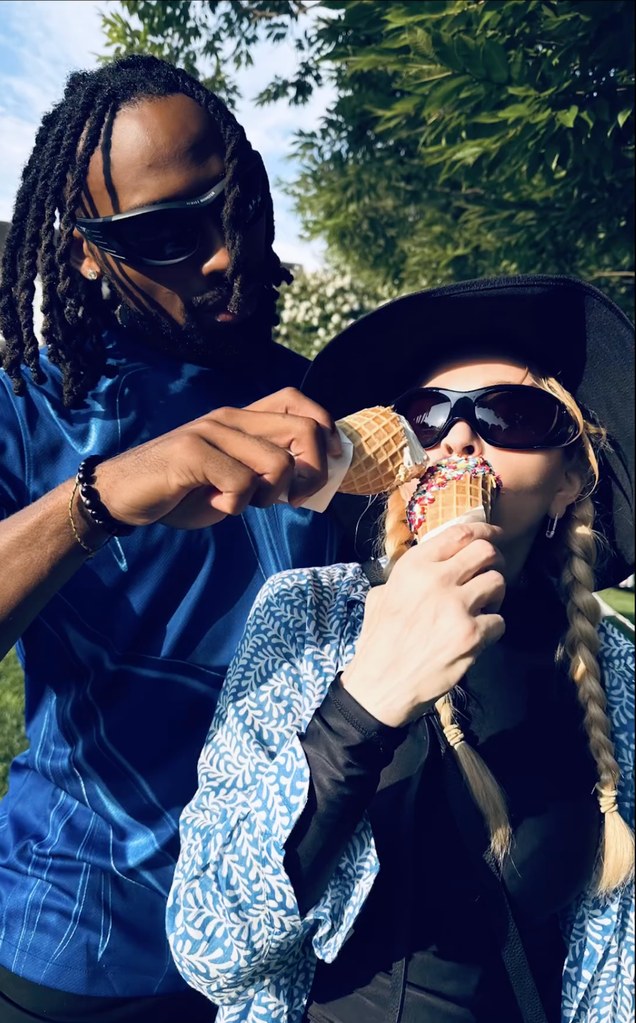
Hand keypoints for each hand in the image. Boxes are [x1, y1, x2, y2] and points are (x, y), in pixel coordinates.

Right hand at [88, 388, 341, 529]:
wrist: (123, 494)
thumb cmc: (182, 490)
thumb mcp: (234, 478)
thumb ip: (266, 471)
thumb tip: (313, 479)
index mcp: (242, 418)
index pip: (298, 401)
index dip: (326, 428)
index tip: (330, 462)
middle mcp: (230, 417)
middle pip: (305, 430)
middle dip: (313, 473)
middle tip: (291, 499)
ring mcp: (211, 432)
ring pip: (278, 464)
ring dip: (269, 496)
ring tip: (240, 502)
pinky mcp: (192, 453)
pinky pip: (241, 484)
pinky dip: (235, 506)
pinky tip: (214, 505)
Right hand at [341, 522, 505, 725]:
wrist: (380, 685)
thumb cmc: (379, 641)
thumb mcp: (382, 595)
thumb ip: (408, 575)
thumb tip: (433, 563)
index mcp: (413, 566)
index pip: (459, 533)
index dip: (484, 531)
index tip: (495, 534)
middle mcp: (436, 579)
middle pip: (486, 552)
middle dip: (495, 561)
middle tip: (492, 573)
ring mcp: (456, 606)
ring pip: (499, 582)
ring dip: (496, 595)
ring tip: (482, 608)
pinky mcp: (471, 634)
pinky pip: (500, 620)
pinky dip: (492, 628)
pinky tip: (477, 636)